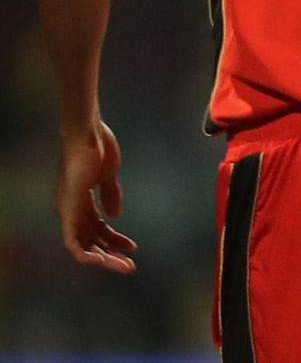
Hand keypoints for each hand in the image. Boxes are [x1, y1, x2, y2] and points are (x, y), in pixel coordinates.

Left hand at [54, 119, 135, 273]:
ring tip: (125, 266)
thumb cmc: (98, 147)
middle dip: (111, 256)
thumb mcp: (108, 175)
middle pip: (90, 241)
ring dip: (103, 259)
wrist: (88, 134)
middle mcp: (71, 210)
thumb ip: (110, 195)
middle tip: (130, 266)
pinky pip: (71, 242)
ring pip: (82, 247)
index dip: (114, 240)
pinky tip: (104, 261)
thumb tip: (115, 215)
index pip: (96, 229)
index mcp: (80, 201)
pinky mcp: (67, 211)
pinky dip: (86, 254)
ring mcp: (68, 211)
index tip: (132, 247)